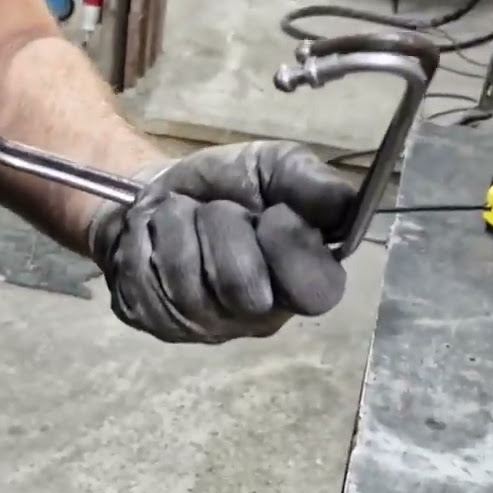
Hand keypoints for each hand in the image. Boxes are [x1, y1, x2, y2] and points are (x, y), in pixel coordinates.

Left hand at [87, 141, 356, 343]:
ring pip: (188, 282)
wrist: (155, 186)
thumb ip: (312, 183)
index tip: (273, 213)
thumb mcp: (275, 167)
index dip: (290, 247)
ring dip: (180, 228)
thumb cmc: (226, 185)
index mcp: (299, 285)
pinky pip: (145, 281)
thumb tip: (347, 206)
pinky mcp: (152, 320)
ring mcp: (201, 326)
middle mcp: (254, 318)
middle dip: (225, 228)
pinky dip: (145, 240)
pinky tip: (152, 236)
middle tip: (218, 211)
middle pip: (244, 286)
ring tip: (184, 217)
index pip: (315, 293)